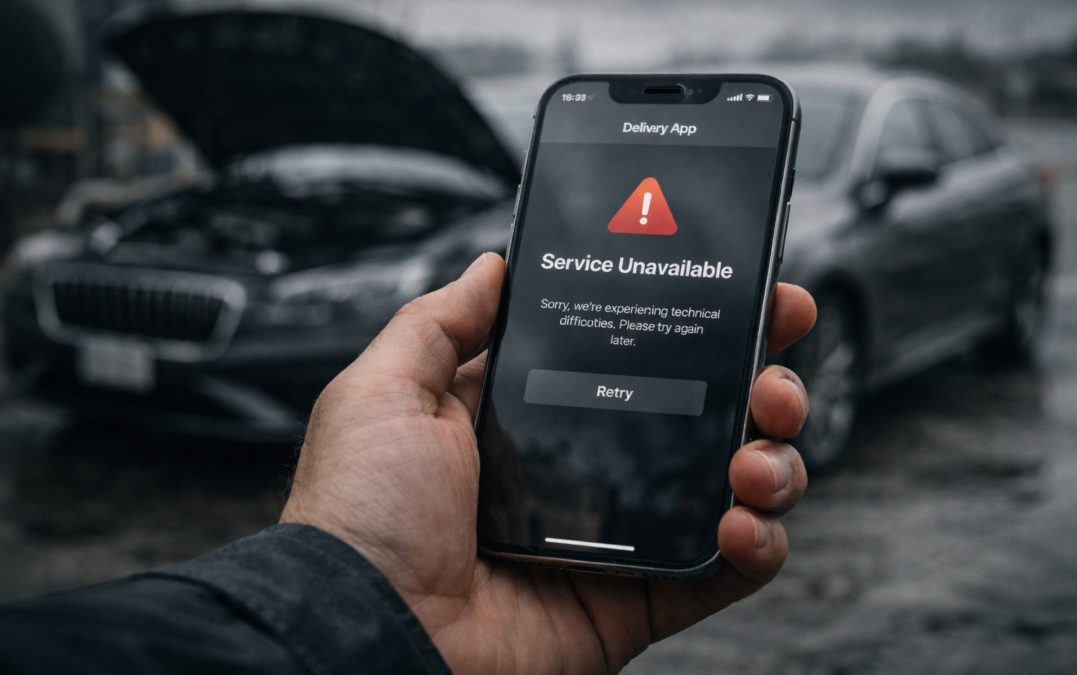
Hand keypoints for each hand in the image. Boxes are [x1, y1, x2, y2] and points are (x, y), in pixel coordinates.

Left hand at [281, 253, 815, 674]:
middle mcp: (584, 468)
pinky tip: (742, 520)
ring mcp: (618, 535)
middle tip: (772, 374)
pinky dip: (760, 543)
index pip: (635, 354)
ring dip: (771, 459)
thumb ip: (443, 323)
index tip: (747, 294)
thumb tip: (492, 266)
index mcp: (533, 414)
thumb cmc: (363, 514)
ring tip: (757, 453)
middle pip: (702, 413)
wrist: (369, 629)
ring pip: (731, 485)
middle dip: (758, 383)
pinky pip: (725, 571)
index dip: (695, 322)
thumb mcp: (387, 391)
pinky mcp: (638, 599)